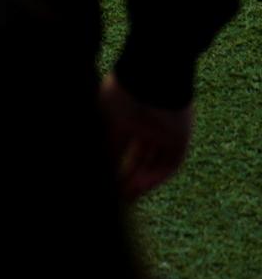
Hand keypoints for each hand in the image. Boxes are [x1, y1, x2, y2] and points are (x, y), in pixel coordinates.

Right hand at [101, 74, 193, 200]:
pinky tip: (139, 188)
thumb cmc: (120, 95)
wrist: (149, 79)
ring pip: (153, 162)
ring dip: (140, 181)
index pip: (120, 145)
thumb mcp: (105, 123)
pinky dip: (155, 177)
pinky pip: (169, 163)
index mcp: (128, 116)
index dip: (112, 164)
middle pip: (138, 157)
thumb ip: (105, 148)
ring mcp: (164, 133)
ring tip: (126, 198)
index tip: (103, 181)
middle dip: (127, 176)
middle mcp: (148, 126)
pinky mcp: (180, 138)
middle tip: (115, 195)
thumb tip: (98, 170)